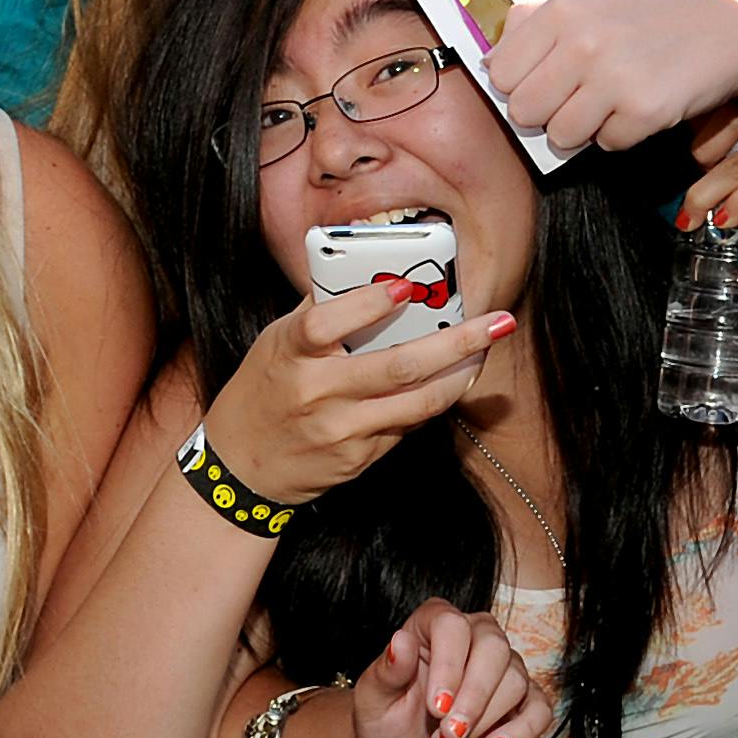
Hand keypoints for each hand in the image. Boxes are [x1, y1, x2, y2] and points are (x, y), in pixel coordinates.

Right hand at [198, 286, 512, 507]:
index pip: (326, 324)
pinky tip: (454, 379)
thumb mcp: (277, 341)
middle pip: (397, 366)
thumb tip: (374, 271)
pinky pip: (407, 424)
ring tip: (486, 349)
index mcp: (290, 353)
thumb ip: (320, 309)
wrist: (240, 467)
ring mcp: (340, 431)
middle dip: (456, 343)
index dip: (367, 303)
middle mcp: (316, 393)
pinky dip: (434, 399)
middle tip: (497, 321)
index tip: (407, 285)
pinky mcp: (357, 459)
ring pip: (416, 402)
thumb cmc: (265, 388)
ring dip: (460, 375)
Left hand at [349, 599, 555, 737]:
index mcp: (434, 627)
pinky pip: (540, 710)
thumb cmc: (385, 726)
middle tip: (447, 734)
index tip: (435, 707)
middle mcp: (474, 640)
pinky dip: (521, 732)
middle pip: (494, 648)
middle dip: (473, 697)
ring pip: (515, 681)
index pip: (453, 625)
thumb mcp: (372, 702)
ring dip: (483, 721)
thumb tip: (401, 641)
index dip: (448, 664)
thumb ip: (387, 671)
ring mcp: (503, 672)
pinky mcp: (522, 705)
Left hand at [485, 0, 737, 152]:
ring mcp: (613, 77)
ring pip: (560, 136)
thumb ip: (531, 24)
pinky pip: (606, 145)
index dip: (522, 85)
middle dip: (547, 113)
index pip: (502, 75)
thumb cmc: (646, 19)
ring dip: (583, 127)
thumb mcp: (586, 1)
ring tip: (610, 100)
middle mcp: (583, 42)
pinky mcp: (644, 111)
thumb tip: (489, 65)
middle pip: (525, 112)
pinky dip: (621, 133)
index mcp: (562, 11)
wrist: (725, 27)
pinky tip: (640, 104)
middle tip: (577, 97)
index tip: (546, 81)